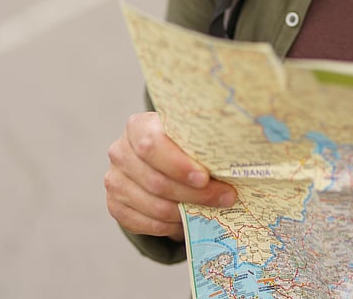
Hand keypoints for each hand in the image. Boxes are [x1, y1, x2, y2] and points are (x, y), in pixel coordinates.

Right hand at [104, 111, 235, 239]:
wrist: (156, 161)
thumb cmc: (181, 146)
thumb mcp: (190, 137)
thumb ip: (204, 145)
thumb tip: (238, 163)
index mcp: (138, 127)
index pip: (151, 145)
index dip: (178, 165)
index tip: (205, 177)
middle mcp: (120, 152)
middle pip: (156, 180)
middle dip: (194, 193)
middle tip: (225, 197)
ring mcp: (114, 180)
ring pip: (153, 205)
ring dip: (185, 212)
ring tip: (211, 211)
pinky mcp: (115, 206)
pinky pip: (144, 224)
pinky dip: (169, 226)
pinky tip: (187, 221)